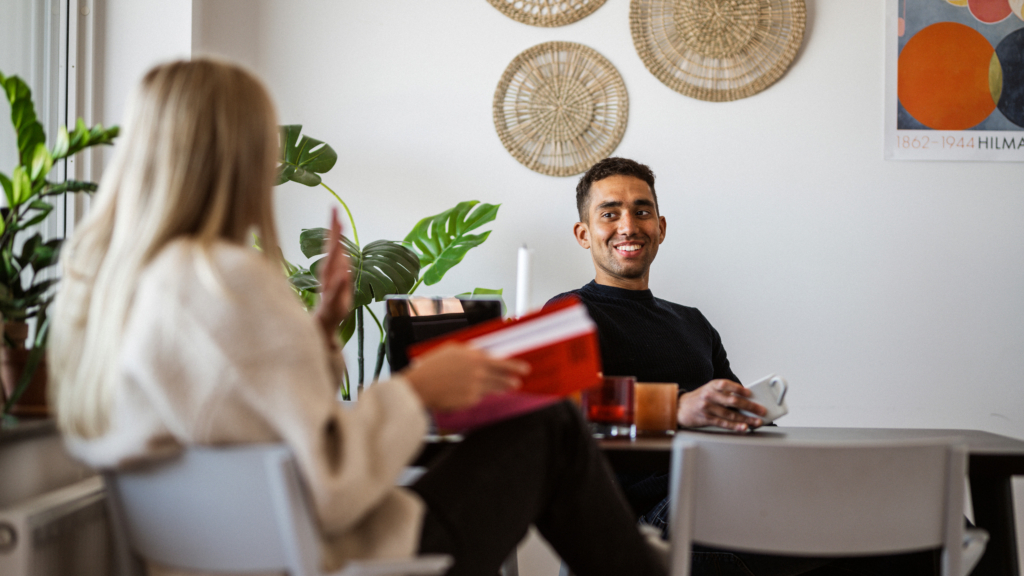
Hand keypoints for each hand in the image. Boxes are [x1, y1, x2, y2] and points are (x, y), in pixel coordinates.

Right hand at [313, 208, 353, 342]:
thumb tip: (345, 254)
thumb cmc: (332, 310)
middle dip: (333, 232)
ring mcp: (328, 290)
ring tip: (338, 233)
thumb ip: (342, 270)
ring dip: (334, 251)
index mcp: (331, 272)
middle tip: (335, 212)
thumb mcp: (341, 288)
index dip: (334, 229)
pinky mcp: (329, 304)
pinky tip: (343, 273)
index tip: (336, 210)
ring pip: (331, 267)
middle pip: (331, 251)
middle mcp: (328, 277)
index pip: (333, 247)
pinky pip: (334, 292)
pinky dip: (339, 283)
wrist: (324, 332)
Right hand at [401, 343, 530, 411]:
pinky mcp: (468, 402)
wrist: (420, 386)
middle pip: (501, 379)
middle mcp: (478, 375)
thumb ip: (470, 352)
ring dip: (499, 389)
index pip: (502, 363)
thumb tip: (481, 354)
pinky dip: (474, 395)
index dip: (515, 366)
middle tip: (517, 382)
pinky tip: (465, 393)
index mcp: (475, 359)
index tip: (525, 369)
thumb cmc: (433, 366)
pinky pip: (476, 398)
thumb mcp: (452, 350)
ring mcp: (474, 389)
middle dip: (510, 381)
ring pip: (492, 390)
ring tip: (505, 389)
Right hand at [677, 379, 766, 431]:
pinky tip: (743, 427)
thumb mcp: (709, 389)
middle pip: (733, 401)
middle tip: (761, 410)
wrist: (680, 407)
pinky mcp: (706, 419)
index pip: (727, 384)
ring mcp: (707, 408)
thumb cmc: (698, 398)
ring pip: (731, 414)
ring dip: (746, 419)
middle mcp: (709, 395)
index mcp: (712, 385)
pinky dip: (735, 426)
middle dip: (750, 406)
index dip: (739, 389)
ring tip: (757, 421)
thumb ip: (724, 392)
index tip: (750, 393)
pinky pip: (723, 423)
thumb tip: (744, 398)